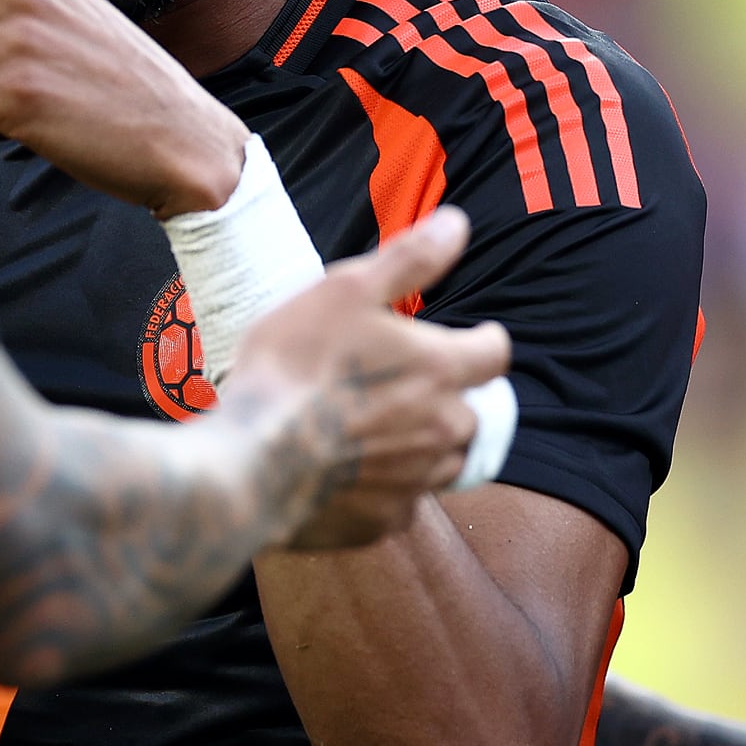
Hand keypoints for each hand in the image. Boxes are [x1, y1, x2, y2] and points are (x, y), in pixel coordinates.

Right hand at [212, 209, 510, 549]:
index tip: (466, 337)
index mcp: (442, 370)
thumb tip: (458, 224)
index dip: (481, 340)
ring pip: (441, 460)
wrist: (250, 464)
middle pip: (472, 412)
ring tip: (373, 427)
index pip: (495, 352)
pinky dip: (384, 484)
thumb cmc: (294, 367)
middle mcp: (445, 431)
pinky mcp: (384, 522)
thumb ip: (410, 258)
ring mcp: (417, 482)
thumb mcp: (346, 290)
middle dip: (447, 397)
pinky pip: (400, 500)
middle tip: (399, 383)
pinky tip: (345, 468)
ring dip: (421, 443)